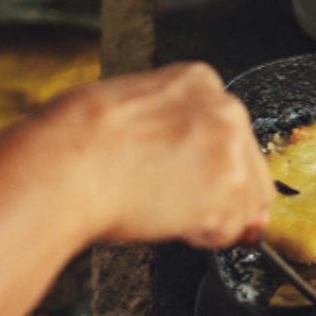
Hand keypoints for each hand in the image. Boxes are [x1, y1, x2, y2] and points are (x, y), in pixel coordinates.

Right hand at [0, 62, 274, 249]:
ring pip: (246, 200)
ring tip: (163, 207)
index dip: (205, 163)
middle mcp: (224, 109)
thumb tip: (190, 166)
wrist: (67, 163)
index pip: (228, 129)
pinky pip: (231, 228)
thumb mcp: (128, 110)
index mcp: (198, 80)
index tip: (184, 174)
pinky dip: (205, 235)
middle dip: (215, 189)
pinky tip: (168, 219)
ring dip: (211, 214)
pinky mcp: (229, 191)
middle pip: (248, 164)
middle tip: (169, 196)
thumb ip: (170, 130)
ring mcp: (231, 150)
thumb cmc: (77, 138)